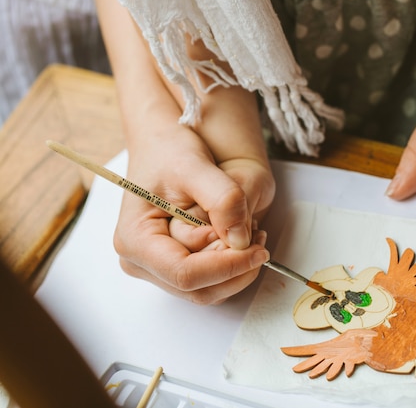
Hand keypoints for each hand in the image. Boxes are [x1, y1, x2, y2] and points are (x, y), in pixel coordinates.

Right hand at [114, 120, 274, 304]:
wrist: (163, 146)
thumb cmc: (168, 152)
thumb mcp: (195, 166)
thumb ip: (222, 199)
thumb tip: (241, 239)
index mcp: (135, 241)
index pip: (185, 274)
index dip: (226, 267)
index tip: (257, 249)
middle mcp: (141, 262)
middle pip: (198, 289)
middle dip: (235, 269)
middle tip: (258, 236)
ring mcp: (157, 268)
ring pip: (207, 290)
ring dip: (237, 270)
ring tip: (251, 233)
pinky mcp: (174, 267)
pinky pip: (209, 281)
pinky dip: (231, 267)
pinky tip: (240, 239)